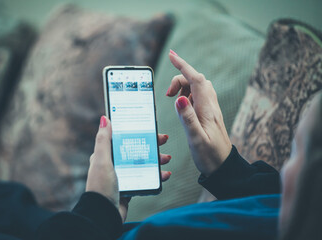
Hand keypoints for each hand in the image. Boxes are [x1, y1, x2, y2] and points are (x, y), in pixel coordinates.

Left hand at [86, 116, 171, 222]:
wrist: (105, 215)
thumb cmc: (101, 187)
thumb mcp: (102, 160)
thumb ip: (103, 140)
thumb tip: (105, 119)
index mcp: (106, 154)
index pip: (124, 137)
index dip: (137, 131)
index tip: (149, 127)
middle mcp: (115, 163)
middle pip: (136, 148)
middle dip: (151, 144)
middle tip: (163, 140)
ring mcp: (124, 175)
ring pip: (143, 162)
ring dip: (156, 159)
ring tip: (167, 159)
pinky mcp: (131, 186)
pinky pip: (146, 177)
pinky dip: (156, 175)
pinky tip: (165, 174)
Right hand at [166, 50, 231, 176]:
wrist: (224, 167)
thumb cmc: (210, 156)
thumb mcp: (196, 139)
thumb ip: (188, 119)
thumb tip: (179, 99)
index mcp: (207, 109)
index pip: (196, 80)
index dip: (183, 66)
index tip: (172, 55)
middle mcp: (210, 106)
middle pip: (196, 80)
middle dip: (179, 79)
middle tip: (167, 95)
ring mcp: (210, 109)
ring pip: (198, 86)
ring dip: (183, 86)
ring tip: (173, 99)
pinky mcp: (209, 114)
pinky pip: (198, 96)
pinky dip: (187, 94)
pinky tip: (182, 105)